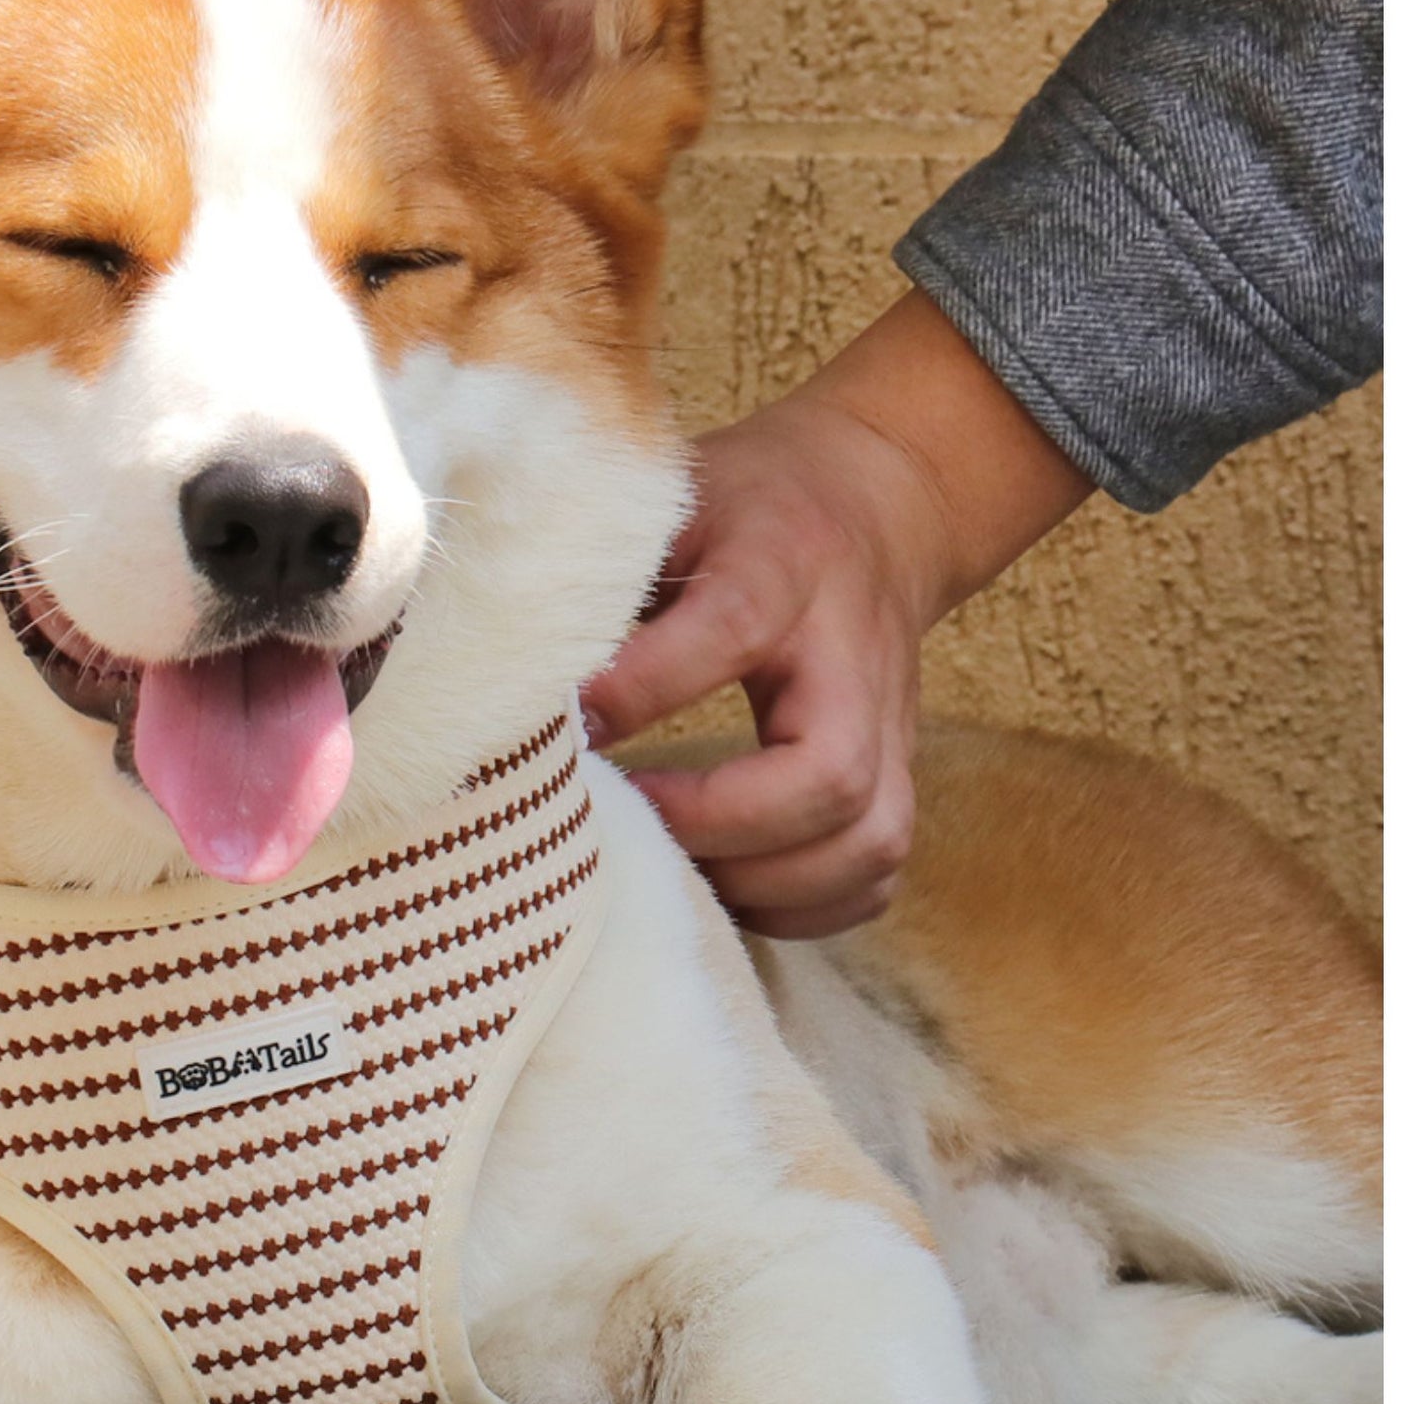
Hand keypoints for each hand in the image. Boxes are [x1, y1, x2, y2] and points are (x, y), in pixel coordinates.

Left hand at [581, 289, 1091, 937]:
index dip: (644, 686)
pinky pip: (873, 877)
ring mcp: (889, 726)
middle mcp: (852, 656)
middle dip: (719, 821)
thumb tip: (505, 655)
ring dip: (760, 880)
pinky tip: (726, 891)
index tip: (569, 728)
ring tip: (669, 871)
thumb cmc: (750, 506)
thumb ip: (608, 565)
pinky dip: (801, 907)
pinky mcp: (898, 775)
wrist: (882, 500)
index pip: (731, 628)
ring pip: (866, 838)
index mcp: (784, 565)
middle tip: (627, 822)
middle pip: (829, 770)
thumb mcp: (674, 496)